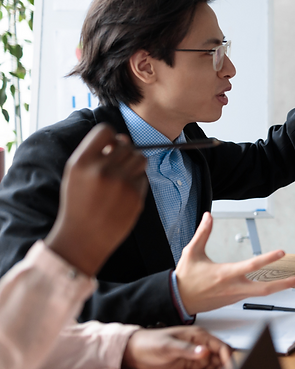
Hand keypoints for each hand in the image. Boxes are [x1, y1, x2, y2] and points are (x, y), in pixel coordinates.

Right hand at [45, 124, 147, 276]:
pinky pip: (143, 178)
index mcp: (82, 162)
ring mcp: (121, 184)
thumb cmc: (79, 203)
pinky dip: (136, 182)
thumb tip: (122, 139)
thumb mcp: (76, 175)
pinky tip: (123, 193)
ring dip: (134, 164)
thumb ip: (96, 154)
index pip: (105, 130)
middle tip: (115, 167)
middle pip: (126, 145)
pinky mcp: (135, 196)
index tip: (109, 146)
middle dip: (123, 153)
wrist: (83, 238)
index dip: (110, 137)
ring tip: (122, 176)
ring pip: (140, 158)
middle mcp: (102, 170)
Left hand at [122, 327, 230, 368]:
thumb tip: (204, 352)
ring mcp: (197, 359)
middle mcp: (201, 348)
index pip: (222, 348)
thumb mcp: (168, 345)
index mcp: (200, 337)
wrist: (134, 353)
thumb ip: (187, 349)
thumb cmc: (149, 342)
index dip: (229, 361)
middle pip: (220, 364)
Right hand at [175, 213, 294, 314]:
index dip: (268, 258)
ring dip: (279, 287)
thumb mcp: (192, 252)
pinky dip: (265, 289)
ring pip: (262, 293)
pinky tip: (274, 284)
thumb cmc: (185, 278)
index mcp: (226, 273)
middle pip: (265, 289)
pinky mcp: (234, 300)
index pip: (252, 265)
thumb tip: (208, 216)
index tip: (282, 252)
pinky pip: (253, 295)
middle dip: (285, 284)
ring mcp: (235, 296)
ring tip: (294, 281)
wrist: (178, 300)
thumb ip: (203, 233)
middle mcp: (234, 287)